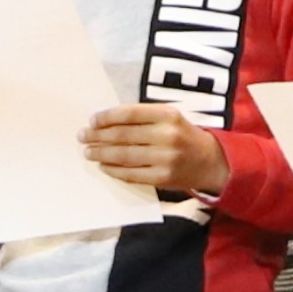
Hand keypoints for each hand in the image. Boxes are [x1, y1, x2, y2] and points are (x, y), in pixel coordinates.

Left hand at [80, 103, 226, 195]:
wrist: (210, 161)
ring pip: (124, 155)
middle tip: (82, 137)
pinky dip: (114, 170)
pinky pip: (131, 174)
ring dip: (102, 153)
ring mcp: (165, 158)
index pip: (129, 114)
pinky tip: (104, 166)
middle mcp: (167, 135)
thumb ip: (142, 118)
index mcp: (167, 115)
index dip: (107, 117)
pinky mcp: (163, 177)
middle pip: (123, 135)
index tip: (92, 120)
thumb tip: (105, 122)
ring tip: (88, 152)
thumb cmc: (183, 135)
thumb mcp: (169, 118)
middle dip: (98, 136)